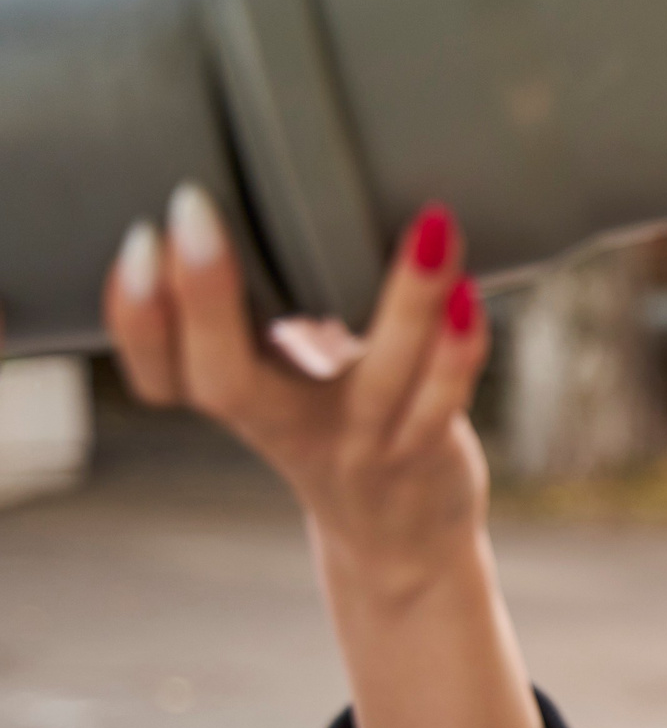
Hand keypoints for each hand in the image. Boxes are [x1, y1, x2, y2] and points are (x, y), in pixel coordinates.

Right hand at [103, 183, 488, 597]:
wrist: (401, 541)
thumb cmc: (336, 424)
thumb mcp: (284, 371)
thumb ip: (268, 302)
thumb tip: (261, 185)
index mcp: (239, 400)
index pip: (158, 372)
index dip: (134, 315)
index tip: (138, 234)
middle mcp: (285, 426)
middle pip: (224, 381)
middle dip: (202, 297)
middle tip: (189, 209)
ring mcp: (359, 445)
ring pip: (377, 381)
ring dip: (406, 299)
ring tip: (428, 223)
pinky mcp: (426, 454)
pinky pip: (443, 403)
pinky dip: (460, 352)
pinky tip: (470, 294)